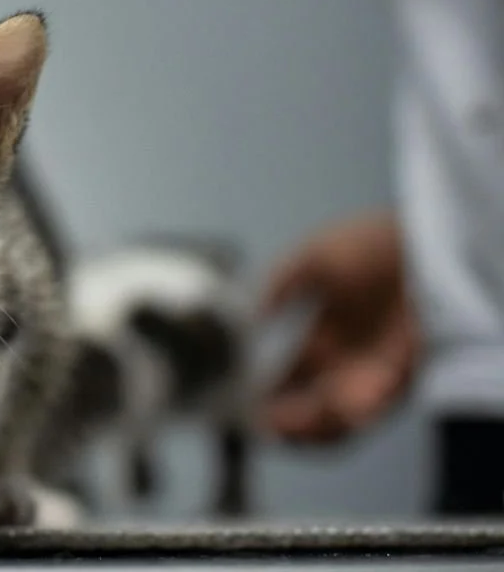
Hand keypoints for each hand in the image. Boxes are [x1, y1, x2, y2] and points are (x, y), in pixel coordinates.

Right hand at [258, 212, 420, 443]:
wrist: (426, 240)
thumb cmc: (375, 244)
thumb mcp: (310, 259)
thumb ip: (276, 289)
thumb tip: (245, 317)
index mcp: (324, 338)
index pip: (286, 381)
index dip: (263, 397)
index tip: (240, 405)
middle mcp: (347, 363)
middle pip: (307, 410)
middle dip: (282, 422)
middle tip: (262, 425)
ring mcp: (375, 374)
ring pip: (335, 419)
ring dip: (311, 427)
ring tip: (289, 425)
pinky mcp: (402, 377)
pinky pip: (370, 405)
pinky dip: (351, 412)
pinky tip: (336, 406)